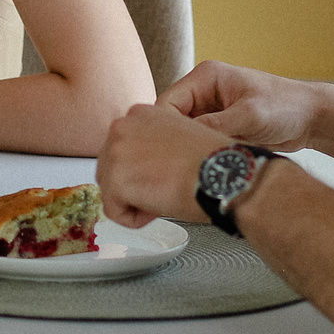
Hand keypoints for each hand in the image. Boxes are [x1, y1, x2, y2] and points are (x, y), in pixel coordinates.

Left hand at [96, 101, 232, 228]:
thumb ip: (152, 145)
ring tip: (165, 196)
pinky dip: (135, 220)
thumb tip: (141, 167)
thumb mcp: (178, 137)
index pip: (123, 150)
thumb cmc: (213, 162)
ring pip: (111, 192)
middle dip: (134, 187)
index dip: (143, 171)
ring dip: (136, 202)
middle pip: (111, 170)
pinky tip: (159, 207)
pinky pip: (115, 213)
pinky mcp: (115, 179)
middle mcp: (122, 126)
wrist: (223, 174)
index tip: (163, 175)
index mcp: (139, 114)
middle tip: (165, 189)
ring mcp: (115, 151)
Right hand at [158, 59, 321, 152]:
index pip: (167, 102)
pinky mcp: (219, 128)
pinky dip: (201, 155)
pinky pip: (199, 143)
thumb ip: (215, 125)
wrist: (312, 119)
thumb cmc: (286, 107)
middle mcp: (203, 92)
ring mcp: (211, 111)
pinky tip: (206, 167)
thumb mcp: (249, 115)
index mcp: (205, 77)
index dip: (164, 128)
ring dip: (189, 150)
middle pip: (171, 120)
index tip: (166, 154)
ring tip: (196, 167)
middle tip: (179, 165)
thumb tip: (183, 141)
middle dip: (174, 142)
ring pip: (183, 135)